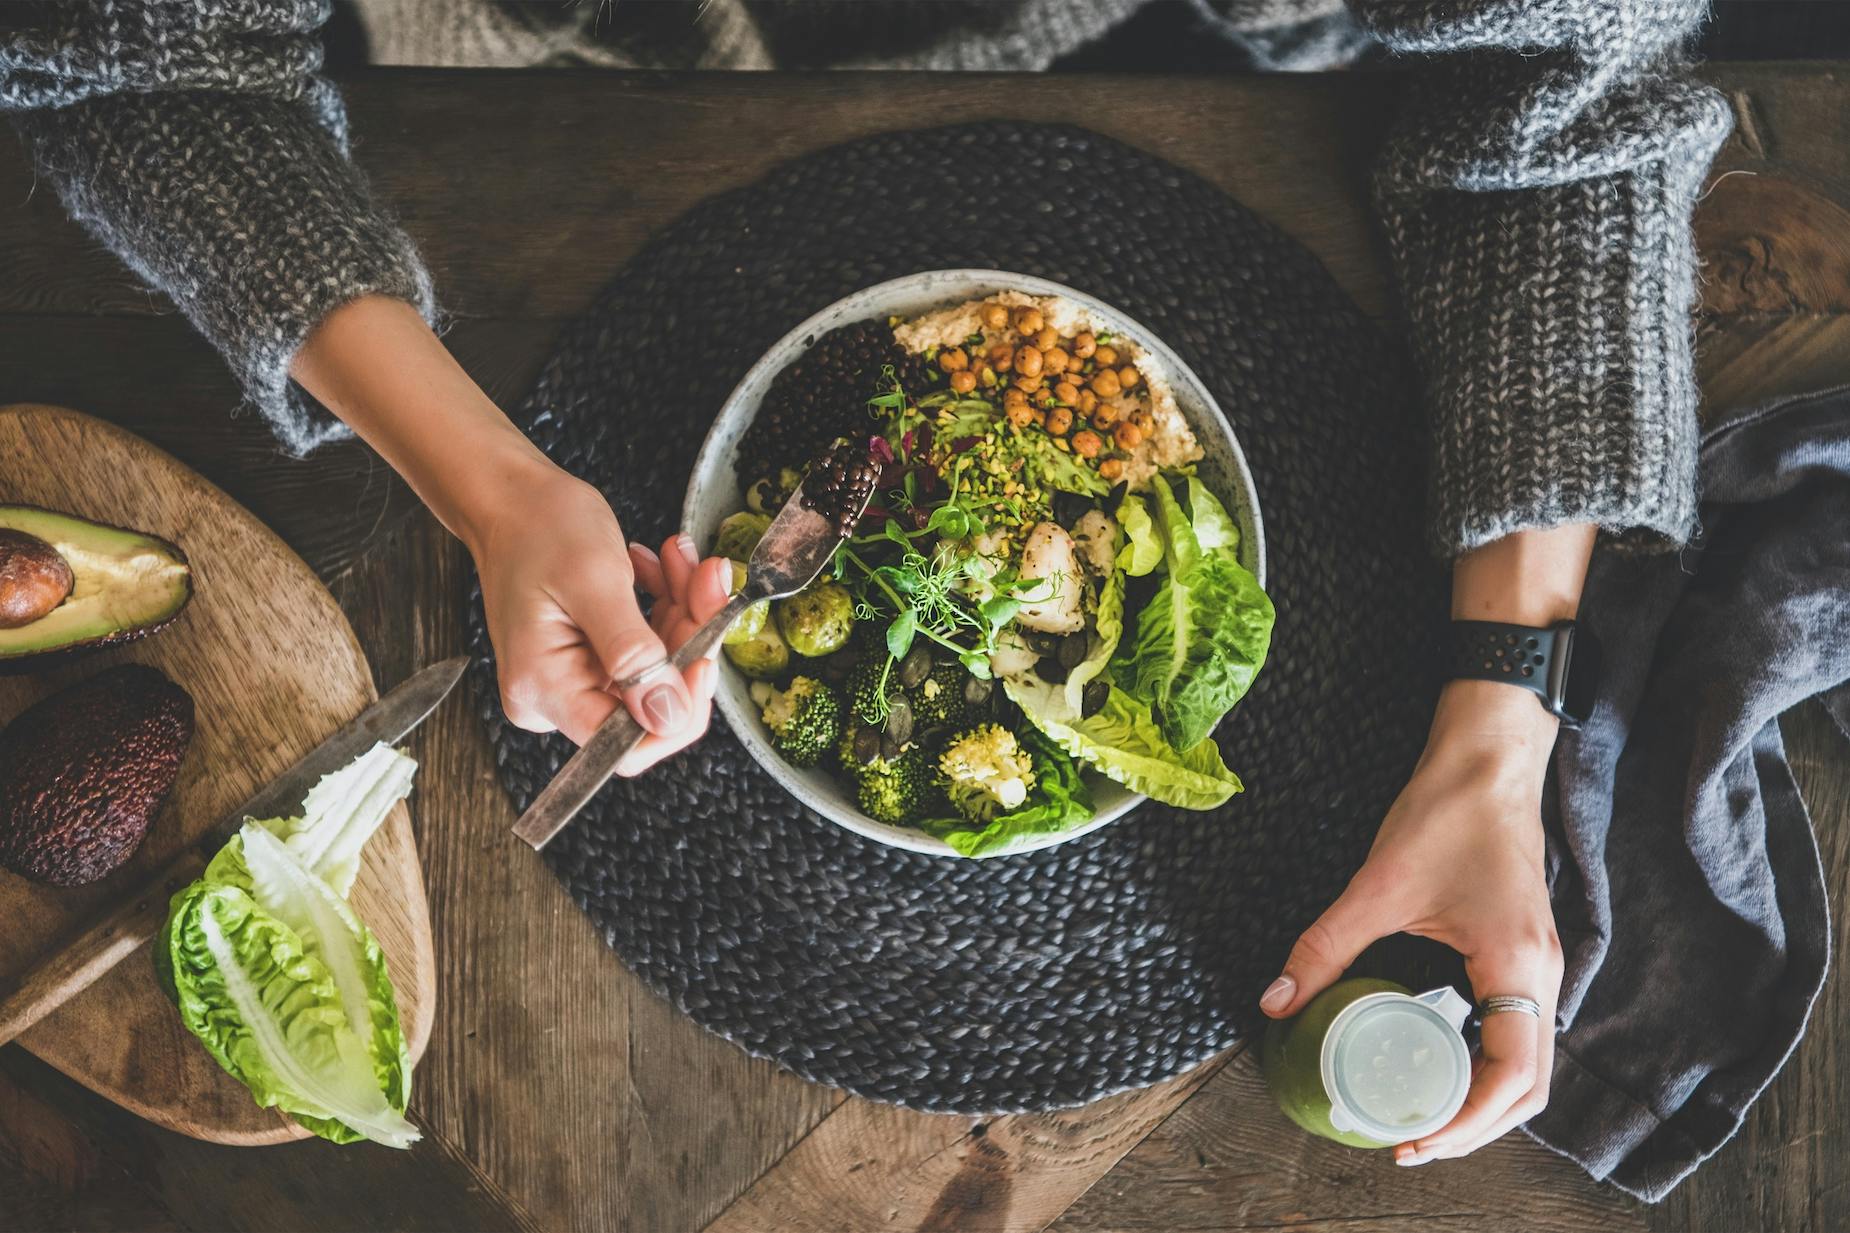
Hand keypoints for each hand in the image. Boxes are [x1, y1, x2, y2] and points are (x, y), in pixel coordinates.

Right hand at [473, 465, 730, 773]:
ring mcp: (576, 678)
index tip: (706, 655)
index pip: (624, 746)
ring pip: (661, 670)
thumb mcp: (594, 583)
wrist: (513, 496)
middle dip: (689, 639)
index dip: (677, 710)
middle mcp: (555, 697)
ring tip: (680, 559)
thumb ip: (633, 655)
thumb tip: (667, 718)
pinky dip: (667, 606)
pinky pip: (650, 649)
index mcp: (545, 689)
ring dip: (683, 612)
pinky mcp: (593, 658)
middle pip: (652, 702)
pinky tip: (661, 567)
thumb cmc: (538, 526)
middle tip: (705, 578)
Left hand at [1259, 680, 1564, 1164]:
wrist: (1488, 758)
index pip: (1512, 1078)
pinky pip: (1518, 1030)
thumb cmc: (1447, 812)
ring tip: (1423, 1117)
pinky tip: (1437, 1062)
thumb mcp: (1378, 884)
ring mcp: (1540, 965)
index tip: (1414, 1141)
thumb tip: (1276, 999)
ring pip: (1528, 1062)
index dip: (1466, 1124)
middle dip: (1475, 1128)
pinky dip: (1485, 1064)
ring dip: (1483, 1102)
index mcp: (1516, 967)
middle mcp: (1542, 975)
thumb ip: (1324, 945)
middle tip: (1413, 1144)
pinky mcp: (1525, 954)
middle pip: (1529, 1088)